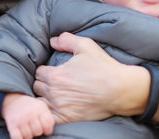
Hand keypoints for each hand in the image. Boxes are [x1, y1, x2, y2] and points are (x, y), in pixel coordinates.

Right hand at [1, 93, 53, 138]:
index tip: (45, 130)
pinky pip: (17, 137)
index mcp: (40, 108)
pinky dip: (19, 138)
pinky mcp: (12, 124)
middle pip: (38, 131)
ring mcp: (20, 119)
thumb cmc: (31, 107)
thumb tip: (49, 131)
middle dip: (37, 132)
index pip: (48, 123)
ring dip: (28, 135)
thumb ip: (48, 117)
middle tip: (34, 128)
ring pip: (28, 136)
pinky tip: (21, 134)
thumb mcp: (41, 106)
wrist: (14, 100)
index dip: (48, 130)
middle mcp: (30, 113)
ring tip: (27, 129)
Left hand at [33, 32, 148, 122]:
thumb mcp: (86, 45)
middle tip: (55, 83)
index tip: (53, 72)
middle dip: (44, 84)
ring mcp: (59, 107)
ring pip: (40, 103)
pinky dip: (48, 114)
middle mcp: (54, 92)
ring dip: (45, 99)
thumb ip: (66, 40)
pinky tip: (57, 109)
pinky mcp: (67, 118)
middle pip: (38, 87)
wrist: (120, 90)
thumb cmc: (103, 67)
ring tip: (55, 96)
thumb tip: (52, 41)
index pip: (39, 72)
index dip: (46, 71)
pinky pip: (48, 119)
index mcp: (55, 74)